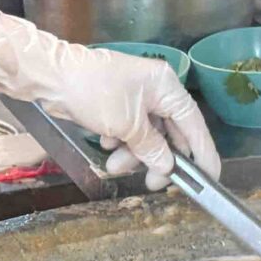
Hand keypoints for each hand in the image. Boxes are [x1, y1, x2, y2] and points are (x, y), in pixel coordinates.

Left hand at [0, 0, 219, 190]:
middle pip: (169, 134)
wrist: (51, 77)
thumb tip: (167, 166)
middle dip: (158, 159)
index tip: (209, 177)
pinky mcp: (118, 106)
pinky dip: (120, 142)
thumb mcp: (126, 125)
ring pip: (147, 137)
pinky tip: (104, 141)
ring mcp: (136, 98)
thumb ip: (151, 148)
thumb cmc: (91, 91)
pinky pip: (129, 132)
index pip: (193, 124)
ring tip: (114, 164)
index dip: (203, 152)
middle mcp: (156, 90)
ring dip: (133, 154)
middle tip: (152, 183)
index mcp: (166, 87)